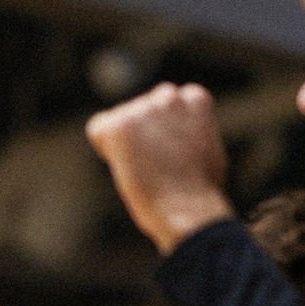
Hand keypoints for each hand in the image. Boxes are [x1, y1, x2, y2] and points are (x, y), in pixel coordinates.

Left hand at [85, 82, 234, 253]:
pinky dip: (106, 149)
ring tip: (145, 169)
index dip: (162, 131)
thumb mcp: (207, 147)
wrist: (187, 208)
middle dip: (144, 131)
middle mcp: (169, 96)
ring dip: (126, 142)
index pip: (165, 102)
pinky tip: (127, 166)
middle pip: (141, 109)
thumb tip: (178, 131)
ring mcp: (144, 108)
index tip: (169, 154)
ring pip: (120, 119)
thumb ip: (191, 129)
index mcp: (194, 98)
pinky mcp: (120, 124)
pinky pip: (98, 129)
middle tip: (155, 165)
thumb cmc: (200, 190)